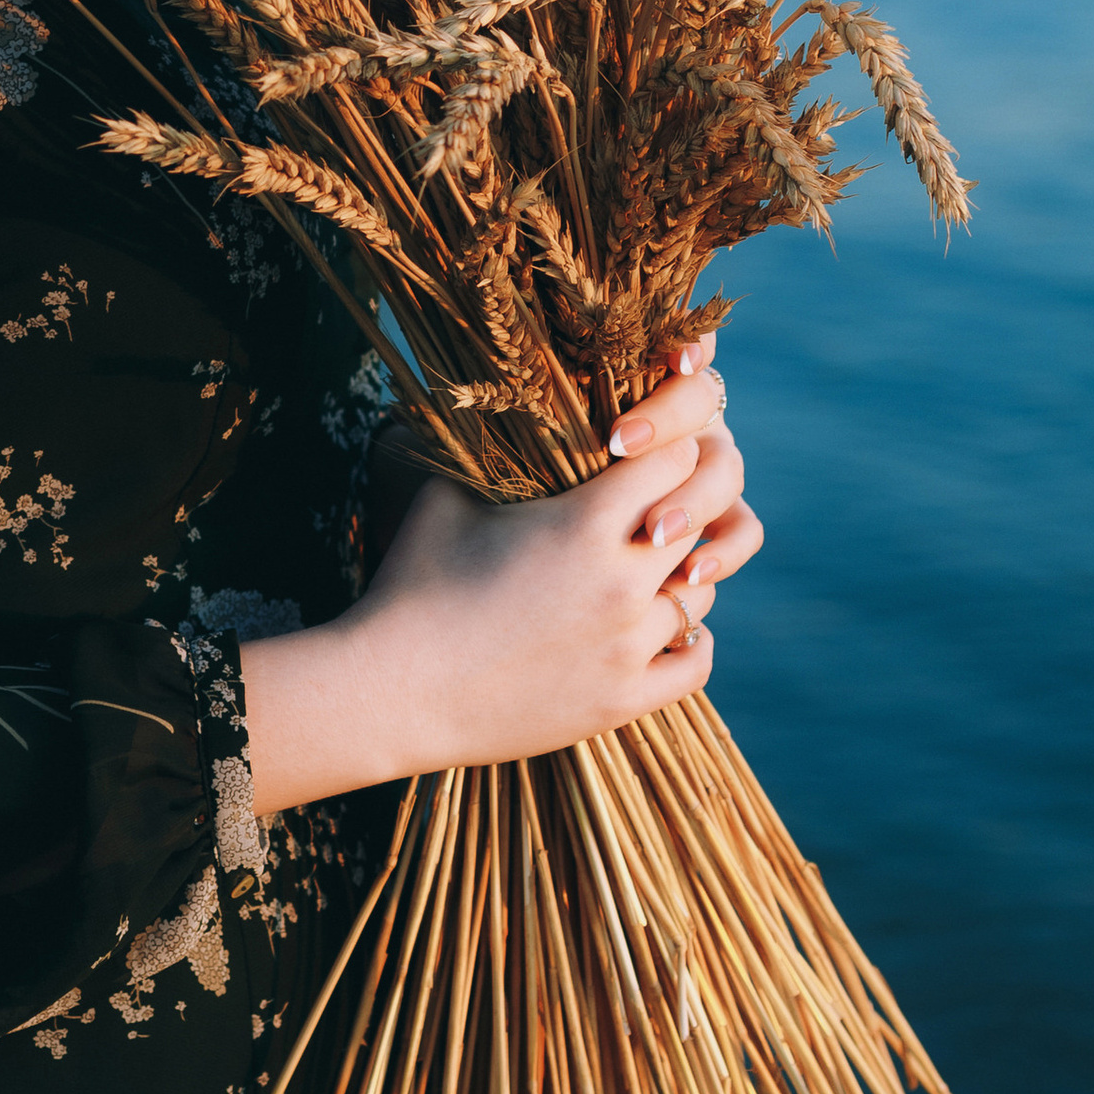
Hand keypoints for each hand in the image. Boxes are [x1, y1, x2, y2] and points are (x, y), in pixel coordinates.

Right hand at [241, 335, 762, 818]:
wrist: (393, 691)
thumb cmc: (411, 583)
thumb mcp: (446, 495)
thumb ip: (486, 445)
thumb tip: (486, 392)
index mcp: (584, 523)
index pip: (676, 458)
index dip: (663, 446)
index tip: (642, 451)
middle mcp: (621, 582)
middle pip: (695, 520)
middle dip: (677, 505)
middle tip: (653, 501)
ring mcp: (627, 647)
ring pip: (700, 592)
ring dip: (681, 573)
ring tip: (649, 564)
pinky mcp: (622, 701)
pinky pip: (695, 661)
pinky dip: (689, 639)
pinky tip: (666, 624)